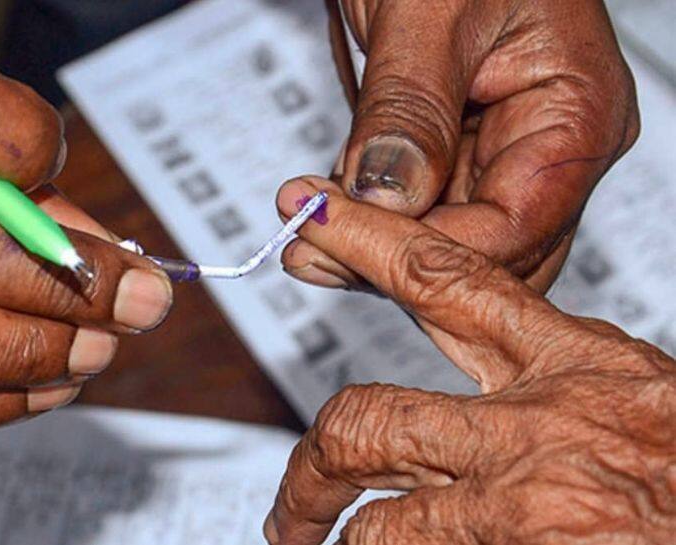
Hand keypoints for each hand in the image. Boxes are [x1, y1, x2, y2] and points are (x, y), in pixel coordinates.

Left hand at [265, 178, 674, 543]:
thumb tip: (498, 401)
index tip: (313, 216)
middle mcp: (542, 426)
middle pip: (371, 415)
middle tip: (294, 499)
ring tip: (308, 542)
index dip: (367, 242)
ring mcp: (528, 498)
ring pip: (376, 506)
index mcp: (582, 367)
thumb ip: (568, 396)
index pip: (446, 279)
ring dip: (326, 526)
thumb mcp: (645, 408)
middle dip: (314, 457)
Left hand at [285, 0, 639, 291]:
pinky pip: (421, 208)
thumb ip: (411, 111)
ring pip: (449, 238)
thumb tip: (390, 200)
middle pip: (487, 249)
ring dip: (375, 246)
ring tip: (306, 234)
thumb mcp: (429, 14)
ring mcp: (502, 147)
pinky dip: (373, 218)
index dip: (424, 250)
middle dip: (398, 262)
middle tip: (312, 249)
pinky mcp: (456, 146)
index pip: (512, 228)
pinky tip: (326, 213)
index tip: (340, 242)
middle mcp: (549, 143)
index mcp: (575, 113)